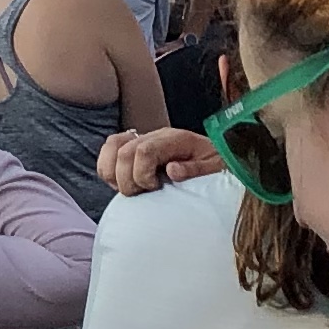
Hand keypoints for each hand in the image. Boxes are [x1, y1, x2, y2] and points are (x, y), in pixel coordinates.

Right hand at [96, 126, 220, 195]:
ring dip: (115, 173)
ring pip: (112, 146)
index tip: (155, 189)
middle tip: (144, 193)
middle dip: (128, 179)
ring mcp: (144, 139)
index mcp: (175, 139)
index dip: (142, 174)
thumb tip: (171, 171)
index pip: (144, 150)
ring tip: (133, 188)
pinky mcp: (135, 147)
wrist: (218, 156)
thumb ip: (195, 169)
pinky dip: (110, 167)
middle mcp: (156, 136)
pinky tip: (125, 182)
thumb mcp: (215, 168)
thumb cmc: (217, 164)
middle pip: (124, 151)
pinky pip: (110, 150)